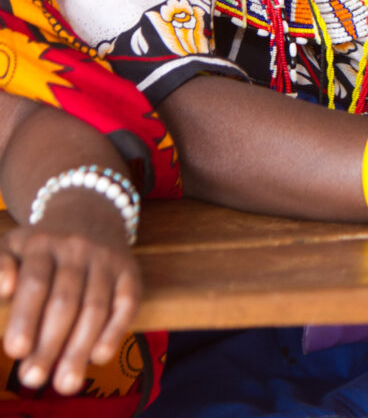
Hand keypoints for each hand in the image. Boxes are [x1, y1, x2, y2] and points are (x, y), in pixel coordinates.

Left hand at [0, 202, 139, 394]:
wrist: (89, 211)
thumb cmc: (41, 244)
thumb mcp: (11, 245)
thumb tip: (4, 289)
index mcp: (42, 243)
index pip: (36, 282)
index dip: (26, 318)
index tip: (15, 352)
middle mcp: (77, 248)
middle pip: (65, 300)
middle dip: (50, 344)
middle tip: (34, 379)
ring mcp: (106, 259)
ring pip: (96, 307)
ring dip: (80, 348)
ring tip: (65, 383)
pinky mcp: (129, 269)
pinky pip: (127, 302)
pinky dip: (115, 331)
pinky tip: (99, 357)